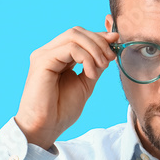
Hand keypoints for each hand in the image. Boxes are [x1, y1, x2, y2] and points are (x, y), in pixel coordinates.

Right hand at [14, 26, 117, 148]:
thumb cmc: (61, 110)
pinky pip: (70, 48)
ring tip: (101, 67)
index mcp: (57, 56)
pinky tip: (90, 74)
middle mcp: (48, 52)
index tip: (116, 44)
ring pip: (74, 36)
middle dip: (99, 41)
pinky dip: (86, 58)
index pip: (79, 35)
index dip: (99, 36)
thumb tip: (110, 46)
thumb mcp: (85, 83)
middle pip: (77, 31)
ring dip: (94, 49)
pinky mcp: (42, 61)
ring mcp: (44, 55)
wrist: (45, 127)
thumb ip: (94, 64)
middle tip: (110, 58)